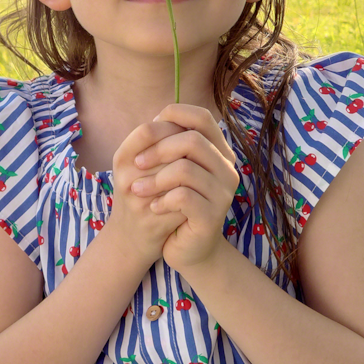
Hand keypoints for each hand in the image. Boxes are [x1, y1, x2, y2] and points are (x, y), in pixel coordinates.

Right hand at [106, 118, 190, 266]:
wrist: (129, 239)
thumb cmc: (140, 193)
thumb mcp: (138, 163)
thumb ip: (157, 140)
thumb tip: (185, 113)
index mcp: (122, 158)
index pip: (149, 130)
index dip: (174, 128)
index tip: (187, 134)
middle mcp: (125, 177)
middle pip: (167, 151)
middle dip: (189, 152)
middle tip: (200, 154)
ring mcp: (139, 201)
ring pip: (178, 175)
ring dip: (196, 172)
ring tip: (203, 170)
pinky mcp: (154, 222)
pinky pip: (184, 200)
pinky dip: (196, 195)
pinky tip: (201, 192)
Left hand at [131, 104, 240, 271]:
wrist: (184, 247)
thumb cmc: (172, 203)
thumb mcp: (165, 168)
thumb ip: (164, 143)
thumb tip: (154, 122)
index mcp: (218, 151)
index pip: (202, 117)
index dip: (173, 116)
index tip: (147, 132)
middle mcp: (227, 168)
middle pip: (192, 140)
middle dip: (157, 149)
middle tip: (136, 164)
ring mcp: (224, 193)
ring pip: (185, 169)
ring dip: (154, 178)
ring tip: (138, 190)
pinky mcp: (213, 216)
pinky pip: (184, 197)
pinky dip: (162, 200)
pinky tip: (154, 206)